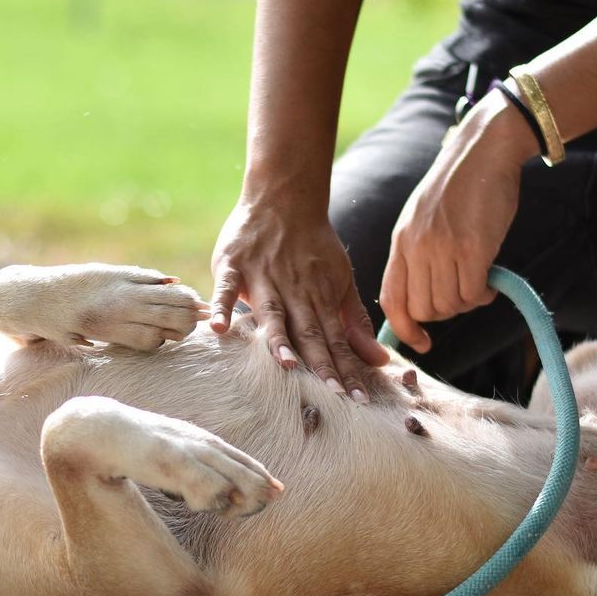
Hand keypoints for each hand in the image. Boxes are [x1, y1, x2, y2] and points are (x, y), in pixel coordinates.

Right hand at [210, 198, 388, 400]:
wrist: (283, 195)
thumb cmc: (312, 245)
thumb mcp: (341, 281)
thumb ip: (354, 323)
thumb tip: (379, 361)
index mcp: (319, 296)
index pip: (335, 340)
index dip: (346, 369)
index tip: (357, 399)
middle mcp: (293, 290)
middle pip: (308, 332)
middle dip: (321, 363)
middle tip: (332, 395)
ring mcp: (262, 277)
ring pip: (272, 313)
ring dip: (279, 338)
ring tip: (287, 364)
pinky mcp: (233, 266)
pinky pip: (226, 289)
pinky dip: (220, 306)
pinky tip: (217, 329)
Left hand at [380, 91, 534, 351]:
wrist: (484, 150)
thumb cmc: (457, 187)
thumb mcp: (420, 219)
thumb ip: (417, 254)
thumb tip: (421, 299)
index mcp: (401, 244)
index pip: (391, 300)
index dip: (404, 329)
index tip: (421, 342)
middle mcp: (417, 249)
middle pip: (422, 309)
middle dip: (444, 314)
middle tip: (462, 296)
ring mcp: (443, 249)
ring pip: (448, 305)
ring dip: (466, 304)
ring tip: (478, 285)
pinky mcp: (473, 247)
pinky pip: (472, 293)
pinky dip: (482, 296)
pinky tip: (490, 283)